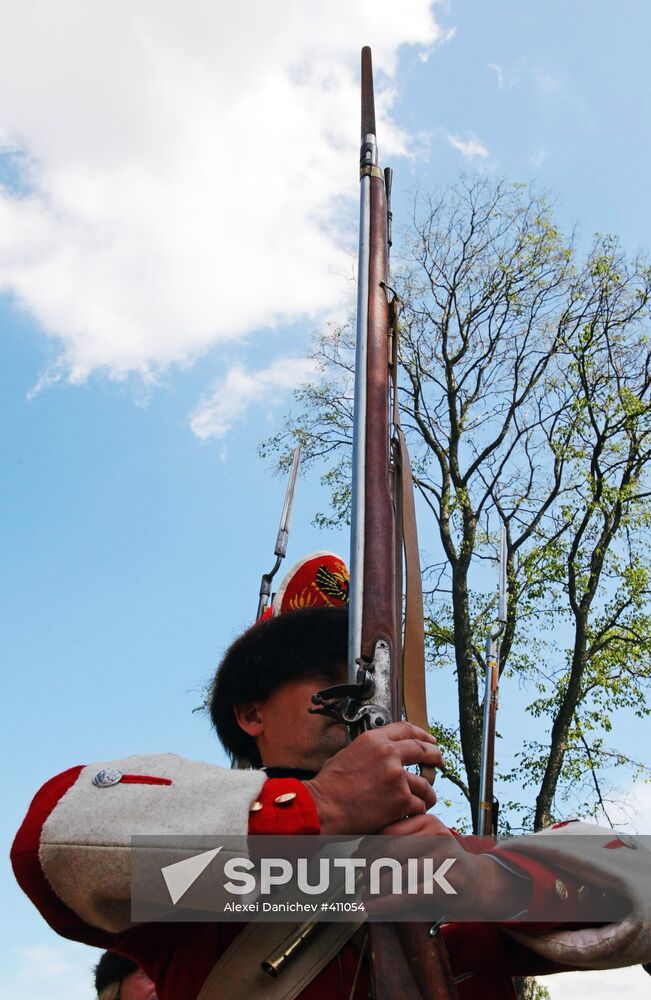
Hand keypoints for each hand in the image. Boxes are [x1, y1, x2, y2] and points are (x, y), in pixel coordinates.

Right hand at [305, 722, 442, 834]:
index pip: (406, 729)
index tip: (429, 740)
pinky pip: (419, 804)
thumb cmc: (328, 786)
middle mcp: (388, 754)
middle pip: (424, 750)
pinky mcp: (401, 799)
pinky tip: (412, 813)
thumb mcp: (346, 755)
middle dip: (435, 757)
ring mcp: (397, 777)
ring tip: (426, 799)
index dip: (422, 734)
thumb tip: (375, 755)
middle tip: (439, 762)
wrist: (323, 807)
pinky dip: (417, 810)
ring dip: (427, 793)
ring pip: (425, 783)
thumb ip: (366, 751)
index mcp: (373, 740)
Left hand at [364, 814, 530, 919]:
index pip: (387, 830)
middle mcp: (436, 834)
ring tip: (364, 897)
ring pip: (398, 872)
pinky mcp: (448, 881)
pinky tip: (373, 908)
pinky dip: (387, 902)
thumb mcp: (424, 847)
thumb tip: (356, 855)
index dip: (366, 846)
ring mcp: (444, 857)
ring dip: (375, 888)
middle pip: (389, 849)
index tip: (356, 860)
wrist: (481, 884)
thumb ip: (398, 846)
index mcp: (427, 821)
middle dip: (369, 867)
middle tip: (359, 881)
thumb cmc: (444, 866)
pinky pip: (409, 893)